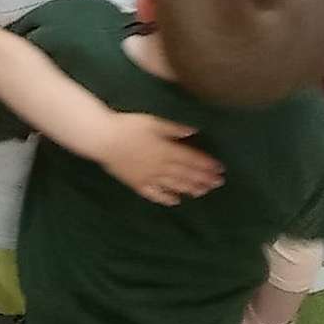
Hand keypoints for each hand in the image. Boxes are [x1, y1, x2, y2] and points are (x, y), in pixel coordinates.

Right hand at [98, 115, 222, 205]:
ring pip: (173, 186)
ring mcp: (149, 178)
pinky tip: (175, 201)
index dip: (207, 165)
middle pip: (186, 174)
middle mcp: (161, 167)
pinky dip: (166, 198)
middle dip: (203, 179)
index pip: (192, 160)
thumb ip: (174, 128)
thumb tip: (194, 131)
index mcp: (167, 150)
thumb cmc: (129, 126)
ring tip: (202, 192)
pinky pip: (154, 194)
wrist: (103, 139)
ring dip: (189, 189)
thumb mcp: (154, 121)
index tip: (220, 170)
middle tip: (217, 183)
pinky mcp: (137, 184)